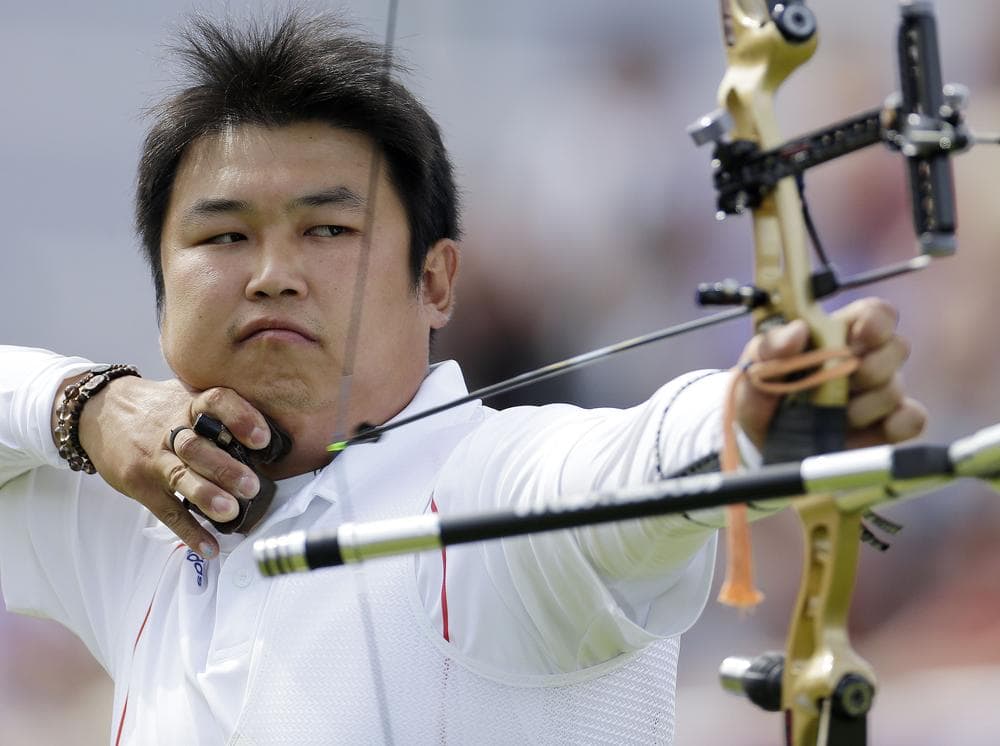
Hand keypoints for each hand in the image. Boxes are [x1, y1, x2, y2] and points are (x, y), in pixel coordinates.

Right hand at [71, 376, 271, 556]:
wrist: (100, 412)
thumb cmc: (157, 408)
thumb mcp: (186, 397)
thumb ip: (220, 412)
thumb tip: (272, 435)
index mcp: (189, 404)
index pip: (216, 402)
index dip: (240, 418)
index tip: (262, 438)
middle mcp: (171, 430)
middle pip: (198, 447)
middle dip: (225, 468)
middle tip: (251, 485)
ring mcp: (154, 459)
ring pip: (180, 476)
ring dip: (206, 495)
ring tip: (231, 511)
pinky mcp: (140, 485)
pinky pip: (166, 510)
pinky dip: (188, 531)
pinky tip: (209, 546)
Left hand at [736, 297, 927, 451]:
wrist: (763, 443)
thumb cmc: (764, 394)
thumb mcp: (754, 368)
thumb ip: (769, 347)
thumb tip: (797, 330)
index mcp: (837, 334)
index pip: (875, 313)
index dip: (876, 320)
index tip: (861, 332)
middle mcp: (866, 359)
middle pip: (897, 346)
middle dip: (870, 366)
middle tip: (842, 381)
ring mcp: (880, 393)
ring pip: (895, 388)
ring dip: (863, 404)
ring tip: (831, 415)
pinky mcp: (888, 427)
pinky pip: (912, 420)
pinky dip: (894, 424)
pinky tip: (862, 429)